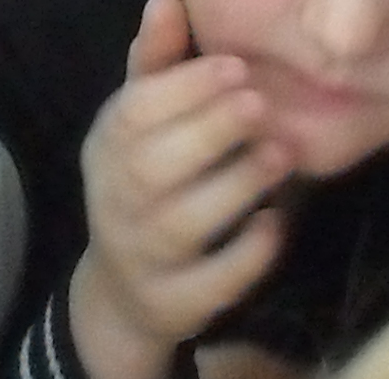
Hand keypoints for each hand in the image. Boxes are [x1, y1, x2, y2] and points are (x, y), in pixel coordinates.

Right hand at [66, 0, 289, 378]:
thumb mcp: (141, 124)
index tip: (237, 65)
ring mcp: (144, 258)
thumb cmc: (146, 186)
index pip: (135, 114)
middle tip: (262, 104)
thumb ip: (157, 64)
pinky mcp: (176, 304)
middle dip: (212, 130)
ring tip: (279, 156)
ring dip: (236, 186)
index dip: (186, 87)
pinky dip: (246, 254)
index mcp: (108, 149)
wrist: (125, 293)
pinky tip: (273, 224)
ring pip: (184, 223)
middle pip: (154, 166)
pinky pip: (212, 282)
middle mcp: (116, 203)